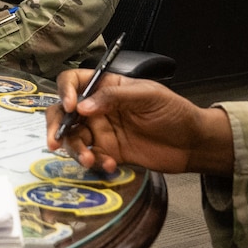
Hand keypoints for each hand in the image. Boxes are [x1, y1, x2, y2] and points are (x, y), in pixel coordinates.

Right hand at [43, 71, 233, 176]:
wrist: (192, 144)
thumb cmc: (174, 111)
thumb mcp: (147, 96)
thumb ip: (114, 97)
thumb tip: (81, 107)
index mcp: (106, 86)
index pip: (73, 82)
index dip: (65, 92)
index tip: (71, 107)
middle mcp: (97, 108)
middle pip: (63, 112)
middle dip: (55, 126)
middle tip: (54, 142)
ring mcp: (101, 131)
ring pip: (73, 138)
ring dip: (75, 150)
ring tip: (90, 160)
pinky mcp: (108, 152)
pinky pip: (90, 157)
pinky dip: (95, 163)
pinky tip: (111, 165)